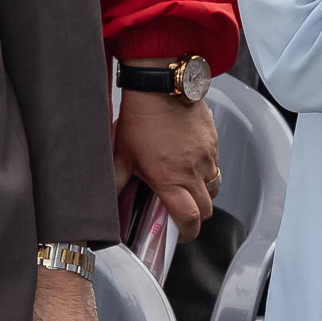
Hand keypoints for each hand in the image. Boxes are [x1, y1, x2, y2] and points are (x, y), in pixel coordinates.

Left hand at [113, 86, 218, 241]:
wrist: (162, 87)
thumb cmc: (140, 119)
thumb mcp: (122, 154)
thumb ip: (117, 181)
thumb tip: (106, 198)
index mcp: (171, 181)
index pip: (189, 219)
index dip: (187, 233)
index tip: (179, 234)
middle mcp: (194, 172)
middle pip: (207, 208)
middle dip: (197, 216)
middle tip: (183, 213)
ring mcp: (207, 156)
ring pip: (214, 186)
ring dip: (203, 192)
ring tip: (186, 185)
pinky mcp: (213, 141)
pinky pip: (215, 163)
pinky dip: (206, 169)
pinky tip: (189, 159)